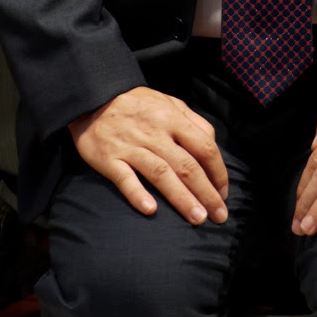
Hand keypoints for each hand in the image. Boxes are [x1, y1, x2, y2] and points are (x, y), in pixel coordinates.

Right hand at [69, 86, 228, 225]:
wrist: (92, 98)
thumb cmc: (136, 104)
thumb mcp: (167, 101)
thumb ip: (191, 120)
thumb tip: (212, 144)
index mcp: (171, 118)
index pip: (203, 146)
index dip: (218, 171)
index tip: (224, 192)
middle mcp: (154, 132)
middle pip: (186, 165)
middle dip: (206, 193)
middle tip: (219, 217)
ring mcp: (131, 146)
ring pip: (161, 174)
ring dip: (181, 199)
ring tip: (198, 218)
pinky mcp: (109, 158)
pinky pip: (125, 178)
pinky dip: (138, 194)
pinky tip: (151, 210)